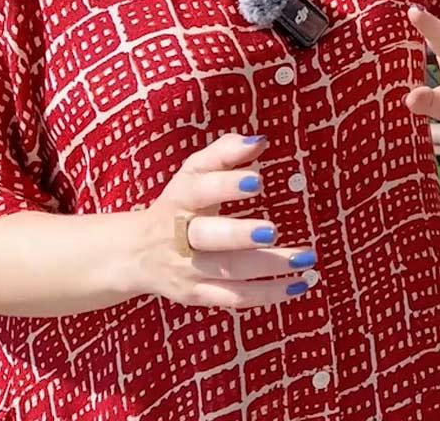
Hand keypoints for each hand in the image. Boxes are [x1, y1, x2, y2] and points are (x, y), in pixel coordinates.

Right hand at [129, 134, 317, 307]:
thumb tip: (259, 141)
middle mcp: (179, 236)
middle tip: (272, 231)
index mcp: (180, 199)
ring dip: (268, 267)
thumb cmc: (179, 203)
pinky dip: (267, 294)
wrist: (134, 253)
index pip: (200, 190)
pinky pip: (234, 298)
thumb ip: (224, 153)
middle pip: (207, 237)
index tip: (258, 180)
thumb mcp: (194, 172)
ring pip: (227, 271)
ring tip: (305, 258)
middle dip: (239, 235)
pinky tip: (299, 285)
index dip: (226, 186)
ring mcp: (188, 270)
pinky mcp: (197, 295)